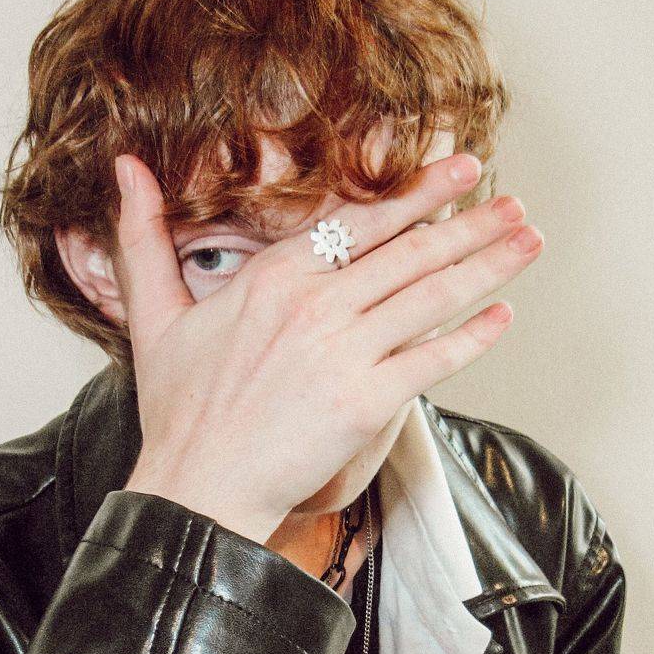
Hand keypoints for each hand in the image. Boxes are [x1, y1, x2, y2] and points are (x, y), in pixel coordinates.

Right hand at [113, 150, 542, 544]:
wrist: (197, 488)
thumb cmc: (179, 411)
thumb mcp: (154, 316)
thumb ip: (144, 237)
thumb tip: (124, 166)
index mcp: (274, 276)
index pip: (362, 220)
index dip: (419, 192)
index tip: (460, 167)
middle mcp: (316, 304)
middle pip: (411, 252)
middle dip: (473, 223)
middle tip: (516, 204)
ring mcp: (346, 351)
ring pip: (433, 295)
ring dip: (489, 265)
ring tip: (530, 242)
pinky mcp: (368, 401)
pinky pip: (434, 359)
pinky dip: (473, 337)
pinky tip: (503, 317)